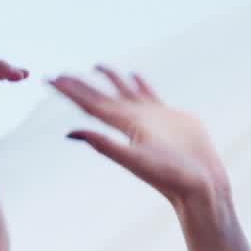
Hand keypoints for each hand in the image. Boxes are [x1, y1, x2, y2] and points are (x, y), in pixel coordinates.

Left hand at [52, 68, 228, 212]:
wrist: (200, 184)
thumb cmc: (169, 176)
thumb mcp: (134, 159)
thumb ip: (104, 144)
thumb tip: (70, 132)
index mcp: (122, 126)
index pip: (90, 104)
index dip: (70, 91)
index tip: (50, 78)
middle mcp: (133, 120)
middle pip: (102, 97)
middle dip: (82, 85)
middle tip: (60, 73)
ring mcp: (151, 117)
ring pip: (125, 92)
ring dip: (111, 80)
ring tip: (98, 66)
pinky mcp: (169, 116)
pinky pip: (149, 94)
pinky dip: (140, 84)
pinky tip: (134, 76)